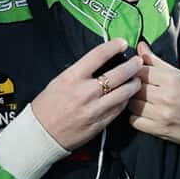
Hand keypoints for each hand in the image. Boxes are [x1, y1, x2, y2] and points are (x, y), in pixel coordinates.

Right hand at [29, 35, 142, 150]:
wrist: (41, 135)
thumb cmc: (46, 107)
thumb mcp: (59, 82)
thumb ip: (80, 73)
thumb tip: (99, 64)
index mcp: (72, 78)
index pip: (98, 55)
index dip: (113, 46)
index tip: (121, 43)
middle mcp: (85, 92)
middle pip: (118, 74)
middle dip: (132, 65)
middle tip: (138, 62)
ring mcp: (94, 109)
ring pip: (124, 93)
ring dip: (134, 84)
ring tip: (137, 80)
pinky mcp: (100, 123)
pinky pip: (119, 109)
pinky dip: (125, 100)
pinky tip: (127, 96)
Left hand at [130, 41, 179, 147]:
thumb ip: (156, 62)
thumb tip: (140, 46)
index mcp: (172, 79)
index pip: (140, 71)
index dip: (136, 72)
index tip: (138, 75)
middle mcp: (166, 96)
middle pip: (134, 87)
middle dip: (134, 87)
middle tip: (139, 88)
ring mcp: (162, 114)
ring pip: (132, 104)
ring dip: (133, 102)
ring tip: (142, 100)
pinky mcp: (159, 129)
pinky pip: (134, 121)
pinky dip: (136, 117)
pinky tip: (144, 113)